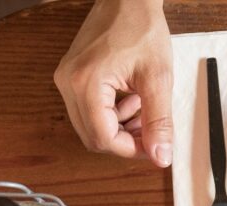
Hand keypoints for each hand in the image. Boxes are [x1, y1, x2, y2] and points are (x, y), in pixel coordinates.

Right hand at [54, 0, 172, 166]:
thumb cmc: (141, 27)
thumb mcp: (158, 78)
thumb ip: (159, 121)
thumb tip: (160, 157)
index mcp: (86, 83)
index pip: (103, 138)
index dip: (130, 149)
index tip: (153, 147)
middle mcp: (68, 83)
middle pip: (93, 137)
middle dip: (125, 141)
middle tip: (151, 132)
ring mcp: (66, 79)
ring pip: (91, 126)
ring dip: (120, 129)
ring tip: (145, 111)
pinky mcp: (71, 77)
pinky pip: (88, 111)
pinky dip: (112, 115)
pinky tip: (132, 101)